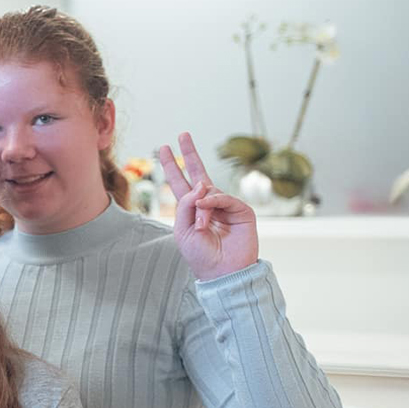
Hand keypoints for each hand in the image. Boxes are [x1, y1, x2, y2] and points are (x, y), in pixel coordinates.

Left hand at [156, 131, 258, 280]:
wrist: (222, 272)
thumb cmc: (201, 255)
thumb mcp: (182, 230)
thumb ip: (186, 205)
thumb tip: (200, 185)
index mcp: (192, 210)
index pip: (181, 183)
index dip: (174, 166)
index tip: (166, 148)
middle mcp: (209, 204)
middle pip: (199, 173)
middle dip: (190, 153)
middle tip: (183, 134)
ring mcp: (226, 206)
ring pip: (209, 190)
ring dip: (201, 206)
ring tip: (201, 225)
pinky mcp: (242, 211)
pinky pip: (224, 198)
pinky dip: (214, 202)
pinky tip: (208, 211)